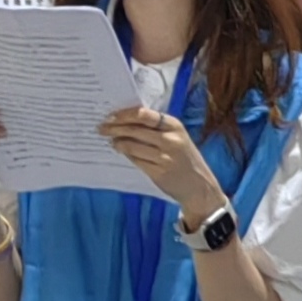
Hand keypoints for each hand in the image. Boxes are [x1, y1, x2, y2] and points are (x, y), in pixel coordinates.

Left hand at [100, 104, 230, 224]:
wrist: (200, 186)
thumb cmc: (185, 159)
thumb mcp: (177, 137)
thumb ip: (156, 129)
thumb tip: (126, 121)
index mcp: (174, 125)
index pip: (143, 114)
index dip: (123, 115)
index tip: (110, 116)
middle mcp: (170, 139)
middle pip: (134, 129)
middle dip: (114, 128)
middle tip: (101, 128)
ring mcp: (164, 157)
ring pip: (132, 145)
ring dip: (118, 143)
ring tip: (112, 142)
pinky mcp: (158, 172)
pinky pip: (136, 160)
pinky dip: (127, 155)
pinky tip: (123, 152)